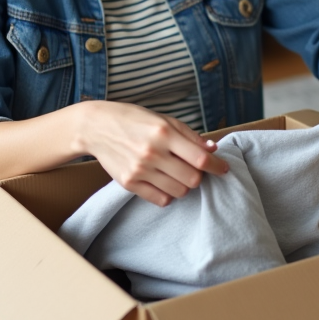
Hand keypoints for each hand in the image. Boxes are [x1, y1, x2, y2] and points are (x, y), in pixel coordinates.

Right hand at [78, 102, 228, 206]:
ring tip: (176, 174)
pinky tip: (163, 182)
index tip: (223, 168)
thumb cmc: (132, 119)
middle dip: (198, 176)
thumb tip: (213, 149)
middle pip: (192, 179)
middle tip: (192, 168)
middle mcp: (152, 153)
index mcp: (164, 133)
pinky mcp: (129, 183)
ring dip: (184, 185)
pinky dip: (168, 194)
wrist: (96, 127)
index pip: (201, 158)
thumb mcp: (163, 119)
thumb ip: (189, 135)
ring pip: (179, 192)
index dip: (217, 166)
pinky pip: (160, 200)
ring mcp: (140, 170)